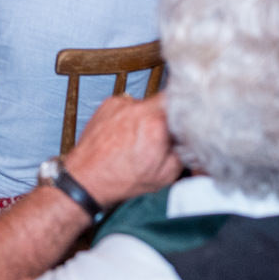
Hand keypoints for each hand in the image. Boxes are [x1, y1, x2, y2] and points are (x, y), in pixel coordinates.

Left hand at [64, 94, 180, 209]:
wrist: (87, 178)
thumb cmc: (121, 179)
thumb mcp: (165, 175)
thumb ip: (184, 151)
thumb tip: (191, 139)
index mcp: (156, 124)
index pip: (183, 102)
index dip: (188, 112)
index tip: (189, 121)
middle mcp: (138, 109)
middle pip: (165, 100)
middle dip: (168, 116)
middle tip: (164, 134)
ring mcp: (122, 104)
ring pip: (146, 103)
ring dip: (148, 117)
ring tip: (140, 139)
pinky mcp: (109, 104)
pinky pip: (129, 106)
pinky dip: (131, 117)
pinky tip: (126, 135)